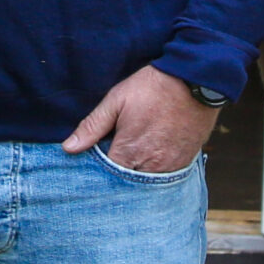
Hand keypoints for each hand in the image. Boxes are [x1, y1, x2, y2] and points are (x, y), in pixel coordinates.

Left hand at [63, 65, 218, 172]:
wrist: (194, 80)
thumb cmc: (152, 88)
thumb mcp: (116, 101)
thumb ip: (92, 127)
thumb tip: (68, 148)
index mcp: (129, 152)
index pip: (106, 177)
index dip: (99, 171)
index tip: (96, 160)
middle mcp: (151, 166)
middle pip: (127, 183)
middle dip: (118, 175)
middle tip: (115, 155)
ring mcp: (170, 167)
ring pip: (147, 182)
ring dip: (138, 173)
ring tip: (133, 156)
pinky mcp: (185, 163)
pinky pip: (166, 177)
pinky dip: (156, 171)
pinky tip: (151, 155)